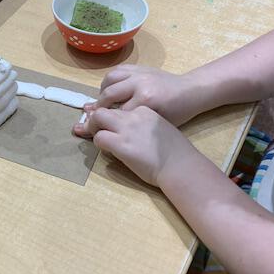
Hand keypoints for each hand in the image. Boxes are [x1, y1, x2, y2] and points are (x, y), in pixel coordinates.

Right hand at [74, 65, 205, 136]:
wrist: (191, 91)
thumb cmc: (176, 113)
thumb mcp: (155, 122)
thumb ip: (130, 123)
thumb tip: (105, 127)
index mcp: (146, 100)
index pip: (116, 113)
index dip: (106, 122)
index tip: (99, 129)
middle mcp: (139, 84)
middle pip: (108, 95)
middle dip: (100, 107)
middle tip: (97, 116)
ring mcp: (139, 73)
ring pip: (109, 79)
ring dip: (102, 91)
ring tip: (104, 101)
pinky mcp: (139, 67)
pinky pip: (117, 71)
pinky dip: (110, 81)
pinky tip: (111, 89)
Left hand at [86, 106, 201, 186]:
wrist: (181, 165)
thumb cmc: (175, 151)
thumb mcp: (159, 128)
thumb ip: (143, 125)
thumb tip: (127, 130)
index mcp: (145, 110)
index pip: (120, 107)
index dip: (111, 116)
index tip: (107, 123)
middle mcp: (135, 115)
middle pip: (105, 109)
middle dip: (95, 118)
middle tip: (92, 128)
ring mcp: (127, 128)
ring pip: (98, 119)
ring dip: (94, 129)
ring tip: (98, 138)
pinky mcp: (121, 144)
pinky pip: (99, 138)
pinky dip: (98, 143)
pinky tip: (107, 149)